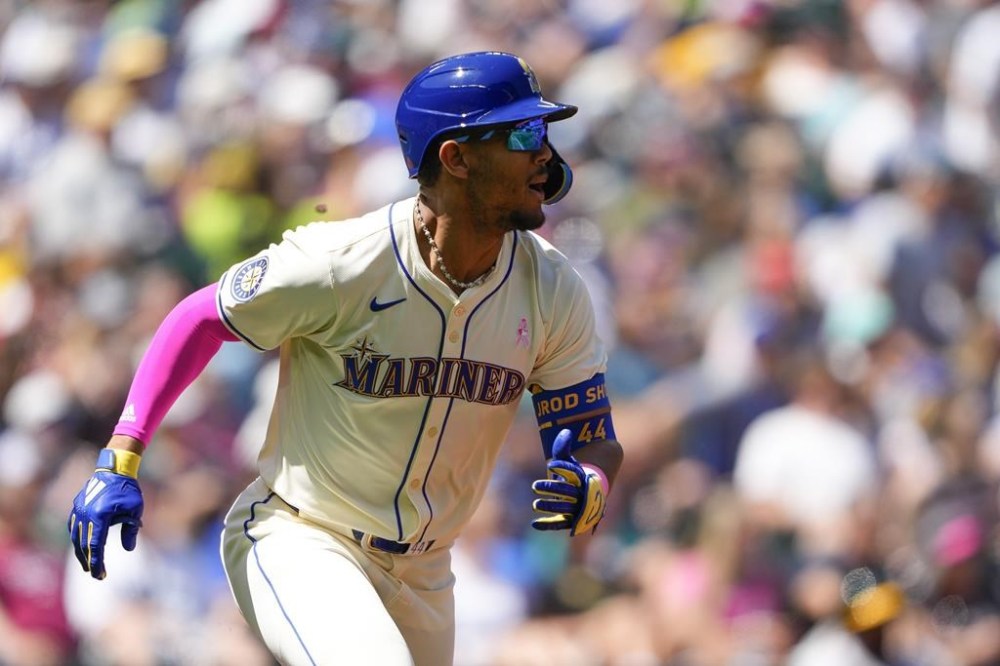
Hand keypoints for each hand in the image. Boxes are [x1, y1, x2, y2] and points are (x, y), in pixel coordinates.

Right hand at [68, 449, 143, 578]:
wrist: (114, 469)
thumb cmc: (128, 490)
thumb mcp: (135, 510)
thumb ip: (130, 530)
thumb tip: (129, 549)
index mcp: (99, 516)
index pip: (96, 546)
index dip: (98, 562)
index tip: (101, 575)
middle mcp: (85, 515)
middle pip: (83, 545)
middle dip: (89, 562)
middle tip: (96, 575)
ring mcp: (78, 510)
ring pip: (76, 537)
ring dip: (81, 553)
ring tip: (88, 565)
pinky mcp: (76, 506)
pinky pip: (73, 527)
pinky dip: (77, 538)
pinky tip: (81, 547)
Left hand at [531, 429, 606, 535]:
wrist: (588, 494)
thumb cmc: (574, 475)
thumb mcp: (568, 460)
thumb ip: (563, 448)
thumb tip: (566, 432)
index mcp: (582, 479)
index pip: (574, 474)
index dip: (563, 469)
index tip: (550, 465)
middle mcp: (582, 495)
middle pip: (569, 493)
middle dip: (552, 490)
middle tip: (535, 486)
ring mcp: (578, 509)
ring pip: (566, 509)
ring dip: (551, 507)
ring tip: (535, 504)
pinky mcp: (571, 521)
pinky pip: (561, 524)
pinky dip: (548, 525)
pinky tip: (534, 524)